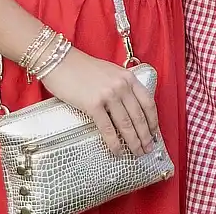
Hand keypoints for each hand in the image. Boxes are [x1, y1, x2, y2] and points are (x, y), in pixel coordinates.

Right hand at [39, 50, 158, 157]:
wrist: (60, 62)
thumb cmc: (83, 69)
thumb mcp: (111, 73)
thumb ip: (122, 86)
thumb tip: (130, 108)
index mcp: (129, 78)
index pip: (148, 103)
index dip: (152, 121)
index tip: (154, 133)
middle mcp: (122, 86)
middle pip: (139, 116)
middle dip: (145, 135)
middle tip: (148, 149)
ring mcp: (109, 95)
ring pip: (126, 124)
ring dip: (134, 141)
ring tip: (138, 153)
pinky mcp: (93, 105)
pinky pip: (107, 128)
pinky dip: (114, 142)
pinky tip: (118, 151)